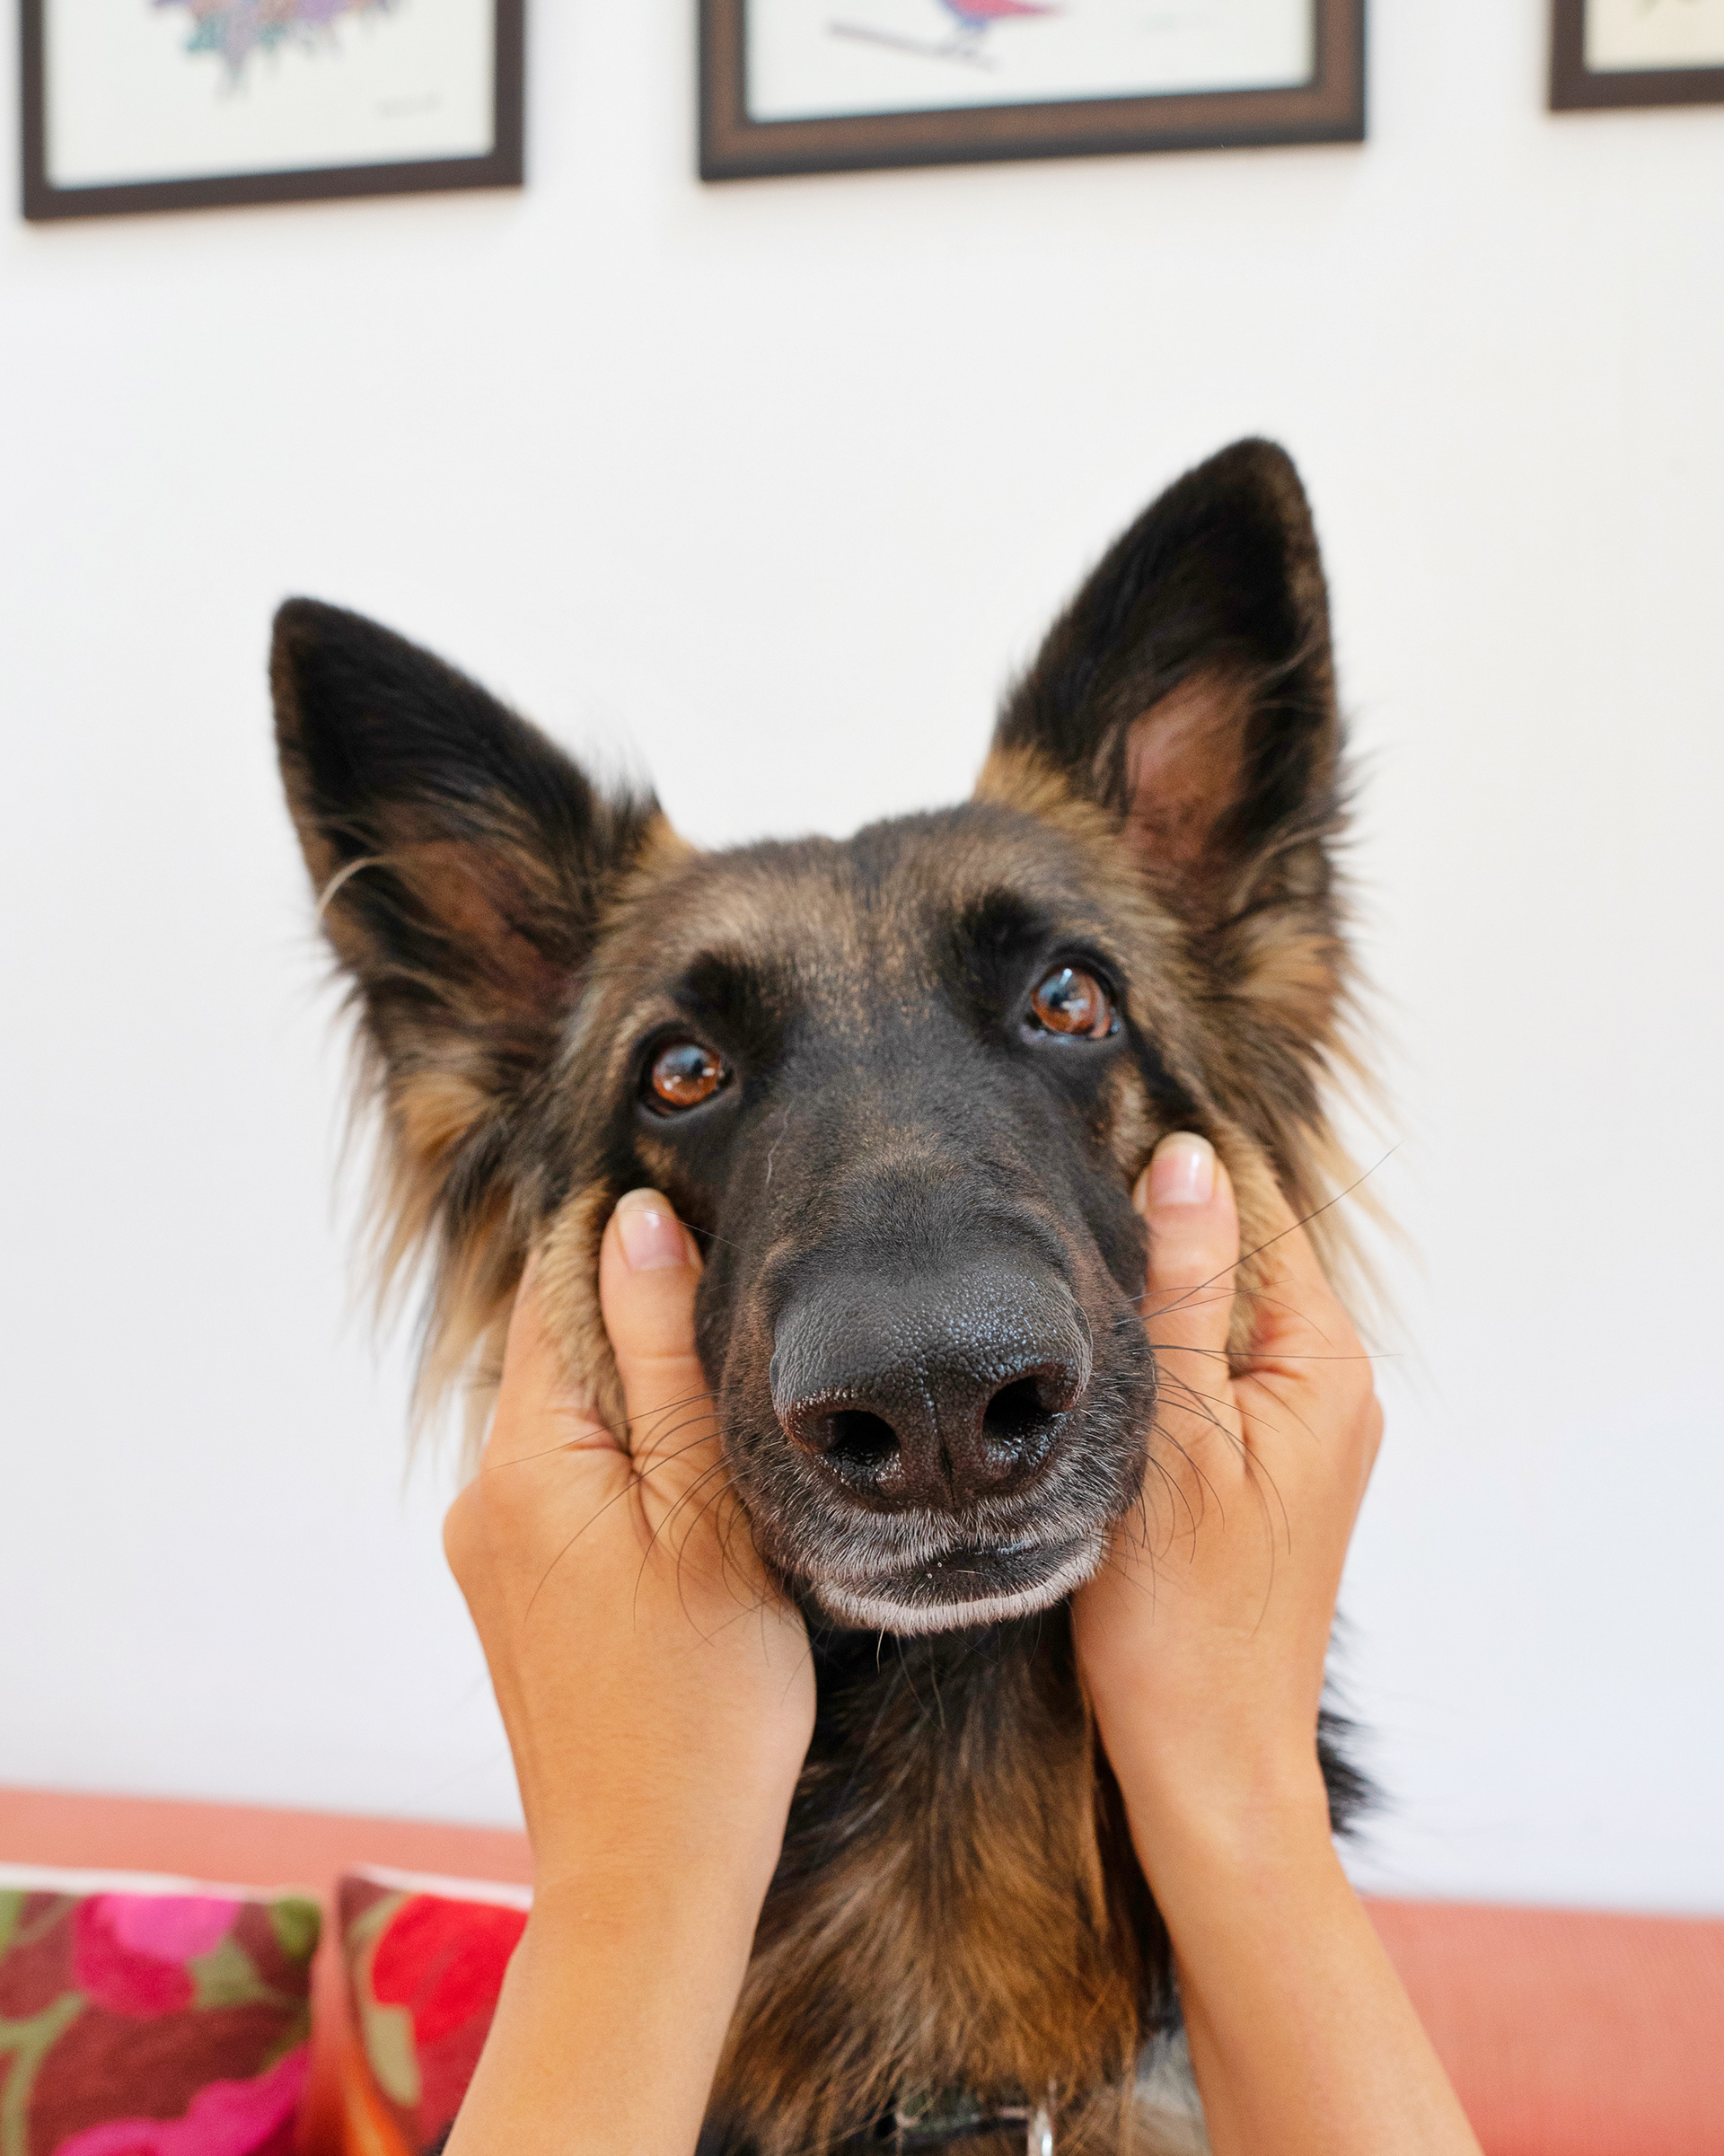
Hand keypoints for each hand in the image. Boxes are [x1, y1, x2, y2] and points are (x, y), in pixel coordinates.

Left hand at [441, 1189, 812, 2155]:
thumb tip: (633, 1218)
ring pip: (572, 1421)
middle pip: (560, 1349)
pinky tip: (697, 1497)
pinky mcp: (520, 1596)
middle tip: (749, 1306)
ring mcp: (494, 1550)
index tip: (703, 1200)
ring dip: (640, 1398)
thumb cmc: (704, 1700)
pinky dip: (629, 1466)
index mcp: (524, 1455)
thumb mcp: (709, 1506)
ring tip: (734, 1407)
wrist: (648, 1875)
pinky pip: (571, 1486)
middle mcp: (485, 1492)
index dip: (624, 1234)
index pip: (554, 1284)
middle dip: (641, 1318)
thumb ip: (664, 1357)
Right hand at [1074, 1131, 1381, 1854]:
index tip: (1079, 1170)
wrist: (1205, 1761)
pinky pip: (1210, 1381)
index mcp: (1326, 1365)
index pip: (1259, 1213)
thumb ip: (1182, 1291)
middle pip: (1237, 1263)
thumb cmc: (1181, 1617)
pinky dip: (1156, 1372)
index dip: (1173, 1185)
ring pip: (1215, 1323)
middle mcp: (1331, 1388)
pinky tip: (1098, 1390)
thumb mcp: (1172, 1434)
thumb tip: (1188, 1156)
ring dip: (1147, 1314)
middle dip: (1153, 1250)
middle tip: (1050, 1252)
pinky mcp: (1262, 1471)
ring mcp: (1301, 1432)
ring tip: (1064, 1317)